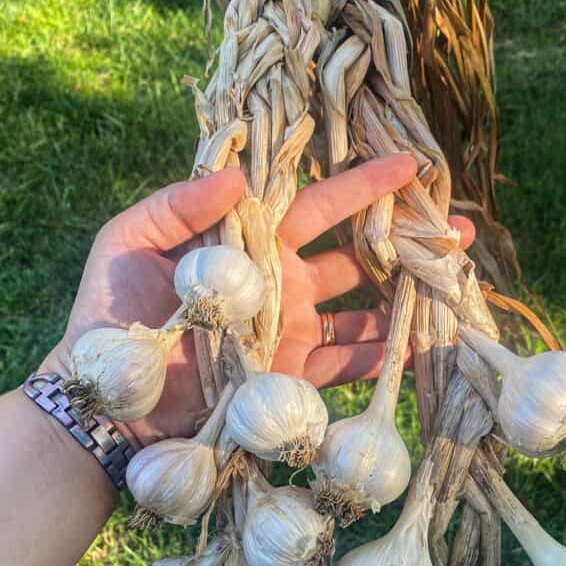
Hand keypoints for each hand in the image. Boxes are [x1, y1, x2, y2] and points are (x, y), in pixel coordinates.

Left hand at [44, 154, 473, 444]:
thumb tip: (239, 175)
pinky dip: (386, 357)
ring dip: (407, 299)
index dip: (363, 185)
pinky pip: (349, 365)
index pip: (318, 205)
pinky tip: (425, 344)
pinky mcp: (294, 378)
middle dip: (406, 242)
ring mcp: (292, 333)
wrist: (109, 400)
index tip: (411, 165)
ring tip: (454, 285)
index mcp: (250, 243)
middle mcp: (281, 284)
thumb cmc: (111, 314)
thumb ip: (181, 204)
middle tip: (456, 230)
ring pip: (363, 312)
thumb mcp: (132, 241)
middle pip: (356, 257)